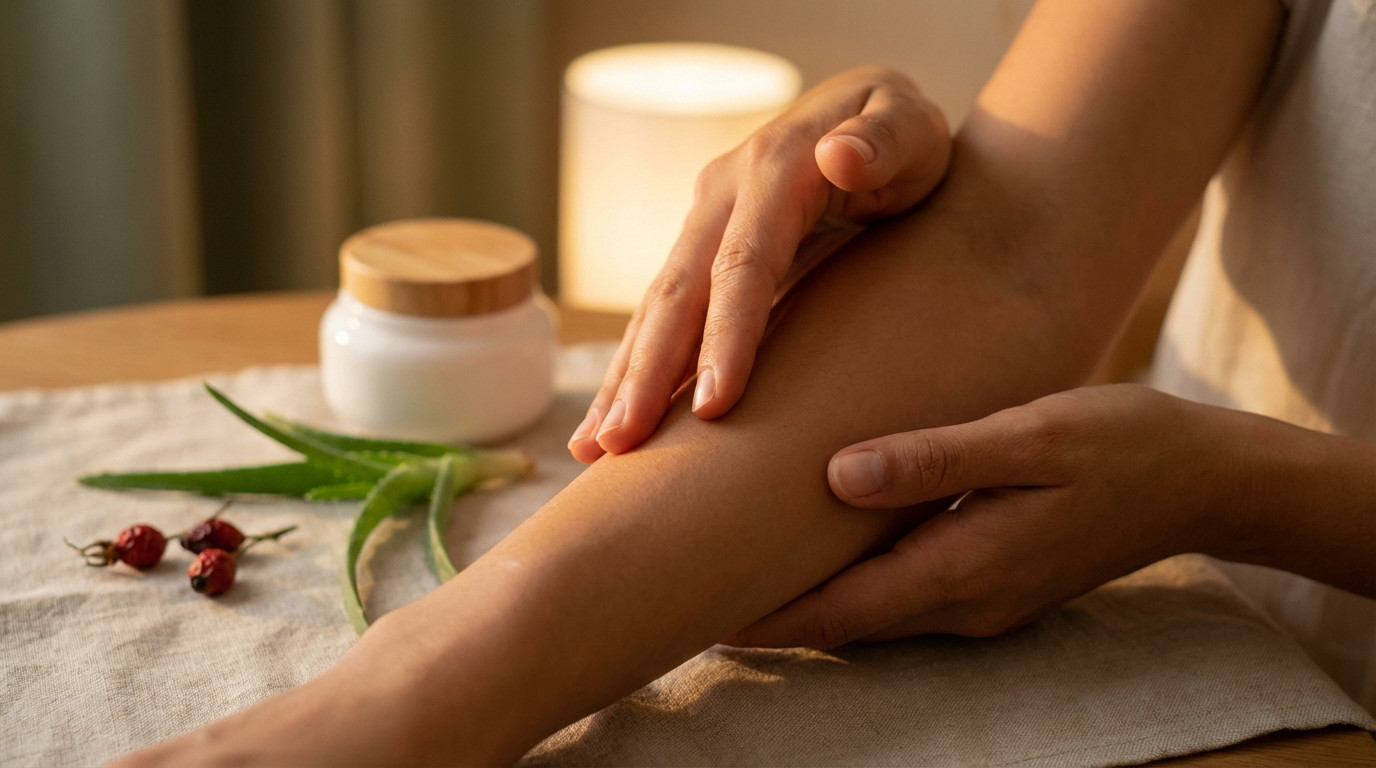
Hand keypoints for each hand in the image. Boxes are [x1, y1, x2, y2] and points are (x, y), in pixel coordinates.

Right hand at [569, 66, 950, 462]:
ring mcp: (703, 226)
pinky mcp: (701, 254)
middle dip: (647, 372)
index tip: (713, 405)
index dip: (725, 335)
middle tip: (622, 443)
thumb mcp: (912, 125)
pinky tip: (609, 423)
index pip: (743, 263)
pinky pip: (660, 317)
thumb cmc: (906, 135)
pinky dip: (632, 370)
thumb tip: (842, 155)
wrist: (873, 117)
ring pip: (655, 309)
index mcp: (773, 170)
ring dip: (622, 380)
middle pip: (678, 292)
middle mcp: (722, 196)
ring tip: (596, 449)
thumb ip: (887, 138)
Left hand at [728, 385, 1244, 647]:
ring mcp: (982, 600)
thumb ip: (934, 458)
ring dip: (809, 601)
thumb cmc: (1121, 446)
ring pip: (871, 613)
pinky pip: (903, 595)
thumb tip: (835, 475)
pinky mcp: (994, 581)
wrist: (1205, 481)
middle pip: (844, 625)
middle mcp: (965, 601)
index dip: (765, 619)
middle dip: (771, 616)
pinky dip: (852, 581)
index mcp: (964, 569)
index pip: (838, 612)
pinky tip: (826, 547)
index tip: (695, 611)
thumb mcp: (1030, 435)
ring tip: (741, 568)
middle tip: (696, 589)